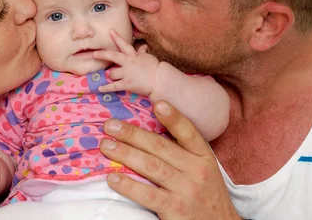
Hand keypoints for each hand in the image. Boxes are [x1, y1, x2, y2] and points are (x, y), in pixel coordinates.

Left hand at [93, 29, 158, 95]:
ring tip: (112, 77)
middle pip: (112, 56)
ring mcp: (126, 74)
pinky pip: (113, 87)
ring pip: (112, 74)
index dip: (117, 37)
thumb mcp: (148, 58)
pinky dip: (106, 88)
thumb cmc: (155, 68)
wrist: (159, 80)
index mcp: (133, 55)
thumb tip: (143, 47)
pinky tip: (99, 89)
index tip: (110, 31)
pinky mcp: (126, 84)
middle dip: (102, 55)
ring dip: (111, 76)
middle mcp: (128, 63)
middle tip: (94, 54)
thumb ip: (142, 53)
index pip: (124, 44)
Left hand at [99, 101, 239, 219]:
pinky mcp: (175, 209)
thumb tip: (151, 131)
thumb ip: (184, 152)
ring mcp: (186, 190)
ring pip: (151, 166)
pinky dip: (128, 185)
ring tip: (106, 146)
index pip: (189, 133)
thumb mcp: (204, 170)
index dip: (173, 117)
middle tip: (110, 126)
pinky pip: (147, 195)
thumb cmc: (206, 196)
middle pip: (160, 147)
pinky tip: (113, 178)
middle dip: (132, 134)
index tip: (157, 103)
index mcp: (204, 157)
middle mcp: (197, 171)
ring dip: (125, 154)